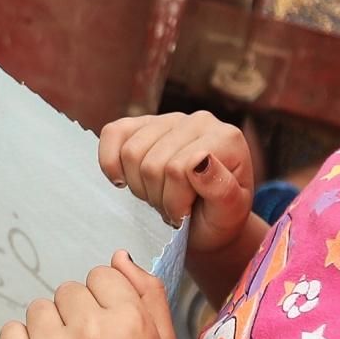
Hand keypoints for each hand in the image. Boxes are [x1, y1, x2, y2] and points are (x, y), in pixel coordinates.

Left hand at [0, 252, 180, 338]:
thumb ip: (148, 295)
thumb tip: (117, 256)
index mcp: (130, 323)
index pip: (101, 276)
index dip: (104, 304)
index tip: (108, 334)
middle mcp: (90, 332)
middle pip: (68, 290)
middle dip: (77, 317)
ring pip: (38, 308)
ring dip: (49, 331)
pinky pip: (10, 330)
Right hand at [99, 111, 256, 247]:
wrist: (209, 220)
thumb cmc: (219, 218)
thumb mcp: (228, 214)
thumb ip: (221, 190)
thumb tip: (200, 160)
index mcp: (227, 138)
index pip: (179, 168)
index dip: (176, 202)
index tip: (186, 216)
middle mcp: (199, 120)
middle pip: (152, 163)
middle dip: (158, 198)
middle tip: (172, 210)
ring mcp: (169, 119)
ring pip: (131, 153)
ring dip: (139, 187)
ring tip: (158, 197)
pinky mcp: (142, 123)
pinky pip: (113, 134)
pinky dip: (111, 163)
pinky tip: (126, 180)